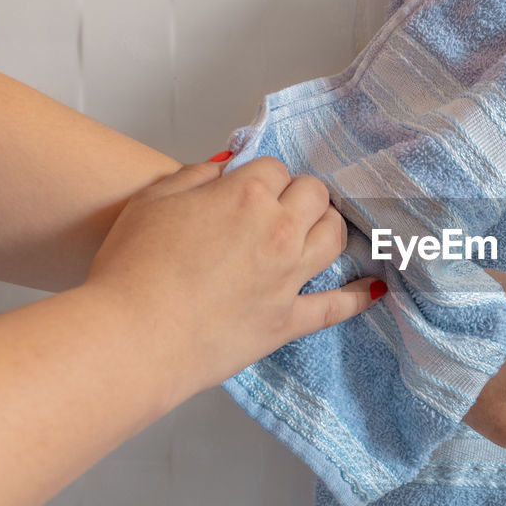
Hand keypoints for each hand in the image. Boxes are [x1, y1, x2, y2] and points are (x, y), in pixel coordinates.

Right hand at [84, 155, 384, 400]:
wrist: (131, 336)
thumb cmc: (130, 268)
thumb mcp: (152, 201)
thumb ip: (192, 177)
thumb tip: (223, 169)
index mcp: (245, 196)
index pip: (274, 168)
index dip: (260, 178)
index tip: (248, 189)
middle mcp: (278, 231)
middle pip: (314, 196)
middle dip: (300, 195)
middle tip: (284, 207)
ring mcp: (289, 278)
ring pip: (333, 238)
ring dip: (329, 227)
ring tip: (318, 229)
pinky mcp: (289, 321)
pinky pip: (338, 305)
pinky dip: (359, 295)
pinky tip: (374, 287)